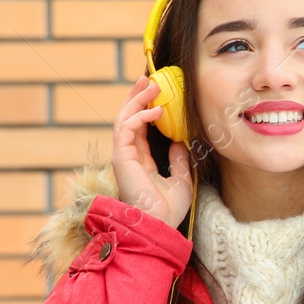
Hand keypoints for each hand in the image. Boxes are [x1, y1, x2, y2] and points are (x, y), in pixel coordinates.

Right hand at [113, 74, 193, 228]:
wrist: (159, 225)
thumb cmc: (168, 209)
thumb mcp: (182, 178)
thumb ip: (179, 159)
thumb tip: (179, 141)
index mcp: (141, 161)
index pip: (139, 127)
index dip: (146, 108)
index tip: (156, 92)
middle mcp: (129, 156)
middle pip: (128, 118)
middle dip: (137, 96)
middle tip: (149, 79)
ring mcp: (123, 156)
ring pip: (124, 118)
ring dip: (137, 100)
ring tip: (152, 85)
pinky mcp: (121, 157)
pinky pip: (125, 128)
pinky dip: (139, 116)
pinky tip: (155, 110)